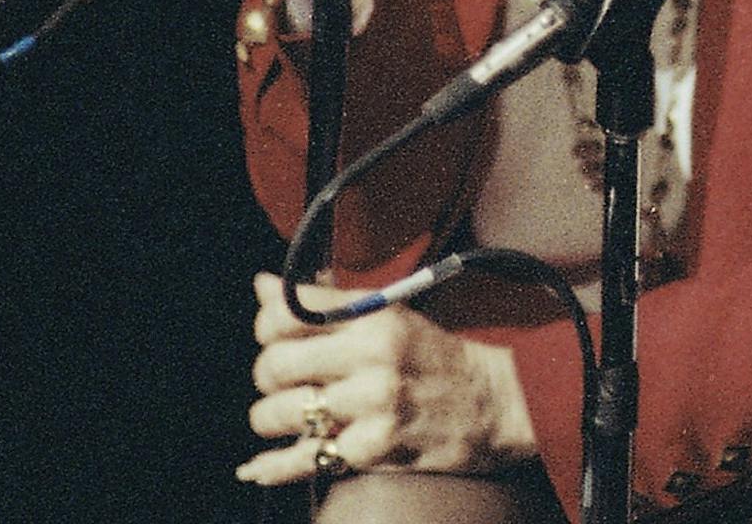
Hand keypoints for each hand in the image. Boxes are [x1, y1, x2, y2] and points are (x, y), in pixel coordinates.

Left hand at [237, 273, 536, 486]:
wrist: (492, 404)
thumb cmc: (434, 357)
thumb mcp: (389, 315)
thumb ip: (327, 303)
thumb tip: (263, 284)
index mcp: (375, 315)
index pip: (288, 313)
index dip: (266, 327)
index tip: (275, 338)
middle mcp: (373, 353)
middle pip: (274, 364)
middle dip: (269, 377)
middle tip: (286, 383)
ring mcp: (373, 401)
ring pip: (278, 413)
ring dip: (272, 420)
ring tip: (293, 419)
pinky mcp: (374, 446)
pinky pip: (302, 458)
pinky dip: (273, 466)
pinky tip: (259, 467)